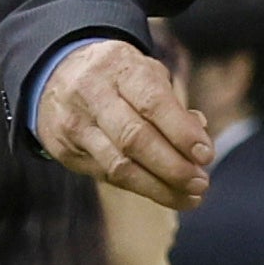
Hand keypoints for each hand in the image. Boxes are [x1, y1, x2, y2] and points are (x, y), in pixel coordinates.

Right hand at [35, 36, 213, 210]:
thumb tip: (199, 141)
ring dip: (160, 188)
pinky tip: (164, 193)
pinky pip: (106, 175)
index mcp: (119, 67)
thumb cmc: (119, 77)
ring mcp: (73, 123)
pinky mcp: (63, 149)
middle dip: (173, 167)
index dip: (181, 132)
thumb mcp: (146, 74)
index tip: (206, 155)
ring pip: (118, 165)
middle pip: (134, 138)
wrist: (57, 72)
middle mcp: (91, 93)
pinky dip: (140, 187)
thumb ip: (173, 106)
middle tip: (201, 183)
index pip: (152, 102)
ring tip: (190, 197)